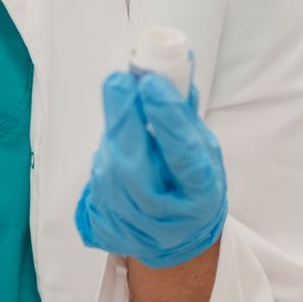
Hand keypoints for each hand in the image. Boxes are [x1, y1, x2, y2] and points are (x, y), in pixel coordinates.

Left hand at [74, 62, 227, 268]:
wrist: (175, 237)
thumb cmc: (193, 184)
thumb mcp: (205, 151)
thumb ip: (186, 114)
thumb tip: (176, 64)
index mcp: (200, 195)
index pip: (183, 155)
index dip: (166, 118)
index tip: (151, 83)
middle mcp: (164, 215)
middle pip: (134, 167)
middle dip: (124, 119)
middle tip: (119, 80)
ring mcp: (130, 224)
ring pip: (109, 170)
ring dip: (113, 130)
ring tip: (121, 97)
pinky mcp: (103, 224)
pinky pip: (98, 178)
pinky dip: (106, 150)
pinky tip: (117, 135)